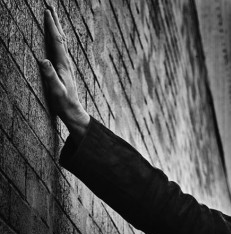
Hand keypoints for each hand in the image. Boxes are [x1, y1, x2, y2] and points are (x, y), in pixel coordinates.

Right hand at [39, 6, 89, 138]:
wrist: (73, 112)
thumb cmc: (64, 103)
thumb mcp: (56, 90)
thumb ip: (50, 76)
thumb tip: (43, 60)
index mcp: (63, 65)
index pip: (57, 41)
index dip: (51, 26)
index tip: (46, 12)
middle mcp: (66, 63)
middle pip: (61, 38)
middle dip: (56, 22)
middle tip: (51, 6)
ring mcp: (66, 66)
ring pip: (61, 42)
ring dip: (57, 28)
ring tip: (53, 17)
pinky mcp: (64, 70)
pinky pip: (60, 50)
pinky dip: (57, 39)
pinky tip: (57, 40)